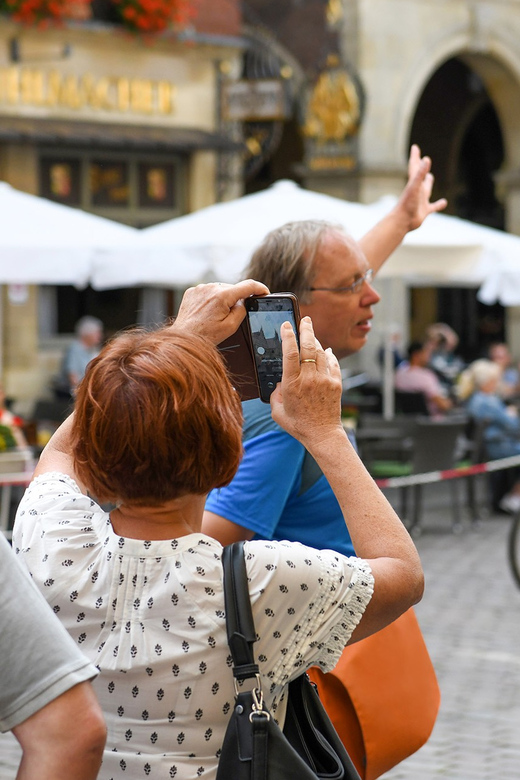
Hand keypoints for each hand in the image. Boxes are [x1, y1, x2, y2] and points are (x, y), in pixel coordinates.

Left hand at [173, 279, 268, 344]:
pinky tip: (207, 312)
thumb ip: (242, 310)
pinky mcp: (193, 291)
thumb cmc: (206, 335)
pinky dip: (211, 299)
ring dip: (223, 299)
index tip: (265, 292)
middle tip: (229, 315)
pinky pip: (208, 291)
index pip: (248, 286)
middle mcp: (211, 288)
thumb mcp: (231, 326)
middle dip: (236, 299)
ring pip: (220, 290)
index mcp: (222, 296)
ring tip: (215, 315)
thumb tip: (245, 300)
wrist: (185, 337)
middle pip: (233, 289)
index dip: (260, 288)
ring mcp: (200, 288)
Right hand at [270, 317, 343, 446]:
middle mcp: (309, 378)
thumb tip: (280, 381)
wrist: (322, 434)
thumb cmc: (298, 425)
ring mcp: (324, 380)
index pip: (289, 352)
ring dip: (316, 341)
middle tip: (305, 320)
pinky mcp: (336, 383)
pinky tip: (326, 351)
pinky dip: (329, 355)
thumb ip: (275, 393)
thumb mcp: (277, 411)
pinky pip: (332, 363)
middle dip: (306, 329)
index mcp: (292, 384)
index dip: (288, 335)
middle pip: (308, 346)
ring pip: (321, 352)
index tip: (286, 325)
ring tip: (311, 335)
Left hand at [393, 144, 447, 231]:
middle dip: (421, 167)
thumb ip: (420, 173)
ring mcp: (421, 200)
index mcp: (414, 183)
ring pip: (427, 190)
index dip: (415, 157)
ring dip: (428, 183)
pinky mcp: (425, 211)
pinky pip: (434, 206)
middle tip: (422, 159)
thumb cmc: (407, 204)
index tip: (415, 147)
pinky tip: (444, 202)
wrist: (402, 222)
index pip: (415, 166)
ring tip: (431, 177)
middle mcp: (417, 190)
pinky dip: (439, 204)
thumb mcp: (415, 187)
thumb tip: (426, 159)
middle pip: (420, 176)